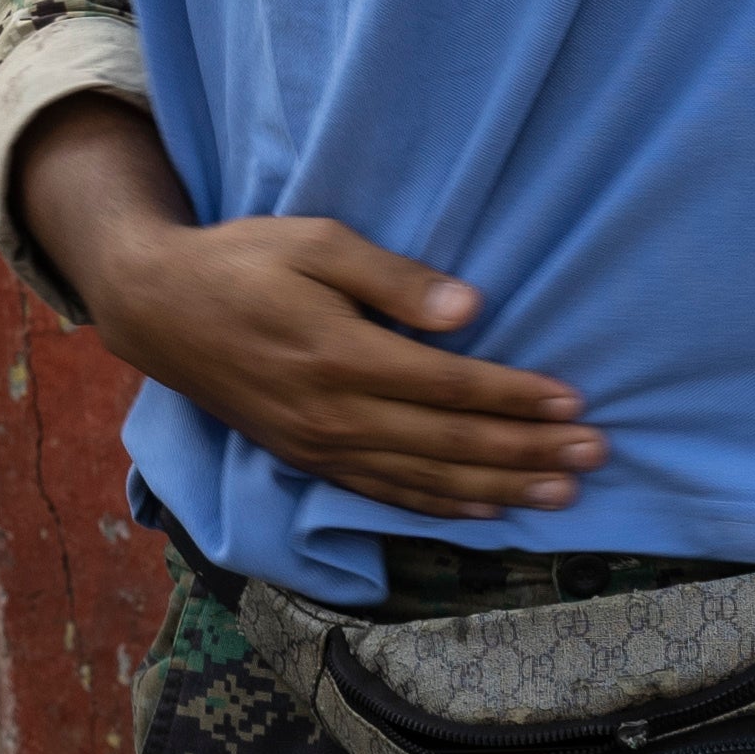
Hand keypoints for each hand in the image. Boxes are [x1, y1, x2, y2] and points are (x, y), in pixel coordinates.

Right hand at [29, 102, 602, 519]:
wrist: (160, 310)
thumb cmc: (243, 262)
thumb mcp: (315, 242)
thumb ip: (393, 278)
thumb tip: (469, 310)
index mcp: (340, 355)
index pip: (449, 386)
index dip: (515, 397)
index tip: (573, 400)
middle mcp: (334, 414)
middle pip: (450, 444)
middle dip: (528, 451)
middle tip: (595, 453)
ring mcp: (320, 447)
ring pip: (426, 480)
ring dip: (501, 490)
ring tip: (564, 494)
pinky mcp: (309, 461)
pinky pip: (386, 494)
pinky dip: (442, 508)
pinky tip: (489, 512)